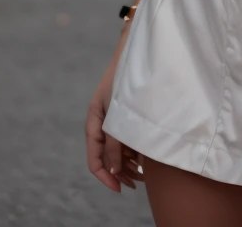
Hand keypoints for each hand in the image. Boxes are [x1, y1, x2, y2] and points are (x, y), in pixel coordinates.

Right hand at [85, 42, 142, 192]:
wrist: (138, 51)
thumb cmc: (125, 79)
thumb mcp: (117, 113)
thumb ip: (115, 142)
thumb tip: (113, 170)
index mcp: (94, 123)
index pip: (95, 160)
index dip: (106, 178)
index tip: (120, 189)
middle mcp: (102, 124)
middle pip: (107, 158)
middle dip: (120, 173)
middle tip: (137, 184)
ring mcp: (113, 119)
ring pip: (118, 150)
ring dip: (129, 164)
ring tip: (145, 174)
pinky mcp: (124, 114)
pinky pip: (126, 139)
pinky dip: (135, 150)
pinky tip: (147, 157)